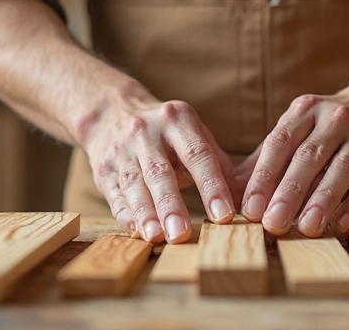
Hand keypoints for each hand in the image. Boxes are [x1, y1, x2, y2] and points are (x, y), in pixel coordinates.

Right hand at [79, 87, 239, 243]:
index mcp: (177, 120)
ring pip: (134, 183)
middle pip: (160, 171)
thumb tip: (245, 196)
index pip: (198, 154)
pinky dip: (124, 212)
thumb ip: (217, 162)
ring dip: (146, 213)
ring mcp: (121, 149)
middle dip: (171, 204)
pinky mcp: (102, 168)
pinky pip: (114, 192)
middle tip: (182, 234)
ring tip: (157, 237)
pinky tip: (136, 229)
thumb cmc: (165, 131)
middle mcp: (146, 132)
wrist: (111, 110)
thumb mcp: (192, 132)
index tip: (224, 214)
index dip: (211, 186)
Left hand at [235, 84, 348, 236]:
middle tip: (273, 223)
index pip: (279, 143)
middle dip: (289, 192)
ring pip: (341, 169)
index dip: (264, 176)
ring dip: (322, 201)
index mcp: (305, 110)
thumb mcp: (297, 128)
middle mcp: (335, 118)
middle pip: (308, 158)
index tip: (250, 208)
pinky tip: (340, 224)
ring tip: (307, 228)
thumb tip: (230, 190)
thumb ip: (265, 159)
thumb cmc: (329, 126)